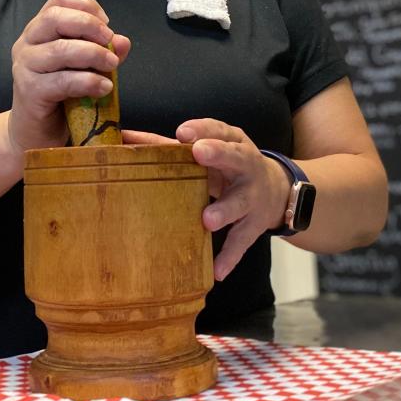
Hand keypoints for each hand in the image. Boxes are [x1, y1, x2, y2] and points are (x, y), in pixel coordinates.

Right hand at [9, 0, 130, 154]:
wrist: (35, 133)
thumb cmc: (60, 96)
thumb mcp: (85, 69)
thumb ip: (103, 52)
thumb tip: (123, 41)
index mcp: (40, 30)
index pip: (58, 0)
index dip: (86, 5)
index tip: (107, 23)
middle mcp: (27, 43)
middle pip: (55, 17)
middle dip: (89, 26)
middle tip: (109, 42)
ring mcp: (24, 66)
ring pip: (60, 49)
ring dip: (93, 55)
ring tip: (112, 66)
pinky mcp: (29, 91)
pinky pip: (61, 81)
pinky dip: (87, 82)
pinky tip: (103, 87)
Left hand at [175, 119, 291, 280]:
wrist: (277, 191)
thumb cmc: (227, 166)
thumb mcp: (208, 151)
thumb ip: (170, 146)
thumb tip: (123, 139)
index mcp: (232, 143)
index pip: (219, 130)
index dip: (202, 129)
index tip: (182, 132)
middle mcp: (246, 166)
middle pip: (235, 157)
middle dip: (218, 154)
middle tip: (199, 152)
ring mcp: (252, 196)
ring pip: (239, 201)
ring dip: (224, 210)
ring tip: (207, 220)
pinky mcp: (254, 225)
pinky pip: (241, 241)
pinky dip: (229, 257)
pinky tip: (217, 271)